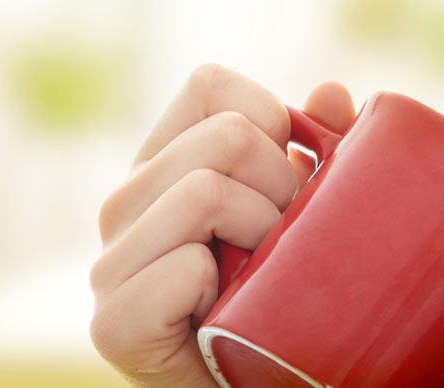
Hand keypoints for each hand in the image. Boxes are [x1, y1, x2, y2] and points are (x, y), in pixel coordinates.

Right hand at [89, 64, 354, 386]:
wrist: (272, 386)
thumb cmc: (292, 296)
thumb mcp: (312, 213)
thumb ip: (323, 150)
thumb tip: (331, 93)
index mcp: (166, 165)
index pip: (210, 85)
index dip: (272, 120)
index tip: (292, 177)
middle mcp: (126, 204)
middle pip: (226, 136)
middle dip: (285, 187)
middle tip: (286, 243)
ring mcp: (112, 264)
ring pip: (207, 192)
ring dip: (264, 237)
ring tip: (264, 279)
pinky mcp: (115, 325)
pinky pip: (184, 267)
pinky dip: (223, 290)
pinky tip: (226, 314)